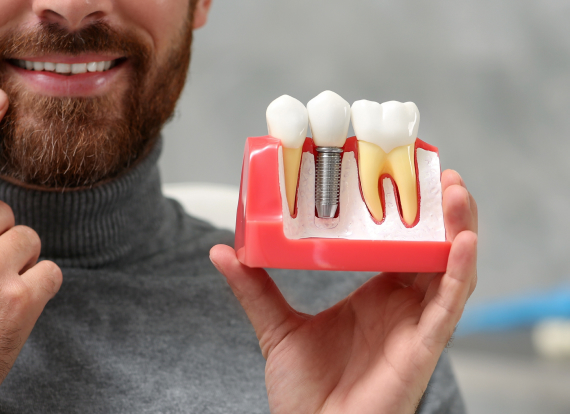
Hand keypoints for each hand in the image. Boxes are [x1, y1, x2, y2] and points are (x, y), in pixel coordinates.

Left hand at [210, 170, 476, 413]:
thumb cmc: (305, 392)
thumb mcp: (276, 327)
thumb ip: (254, 288)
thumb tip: (222, 250)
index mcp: (375, 296)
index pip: (399, 244)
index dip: (406, 212)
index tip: (399, 171)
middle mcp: (401, 306)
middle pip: (432, 249)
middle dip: (441, 211)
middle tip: (437, 172)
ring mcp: (416, 324)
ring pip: (451, 268)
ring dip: (458, 228)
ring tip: (455, 191)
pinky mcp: (424, 346)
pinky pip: (450, 304)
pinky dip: (459, 271)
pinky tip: (462, 241)